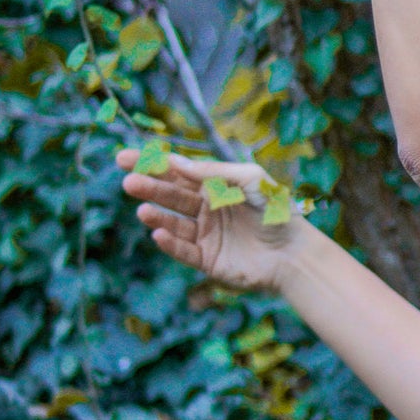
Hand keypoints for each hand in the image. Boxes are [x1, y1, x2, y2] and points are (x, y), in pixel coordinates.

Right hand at [116, 149, 304, 293]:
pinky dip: (170, 243)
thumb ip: (214, 172)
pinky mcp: (209, 260)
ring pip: (173, 223)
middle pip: (170, 196)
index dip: (151, 164)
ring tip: (144, 211)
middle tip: (129, 183)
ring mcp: (206, 235)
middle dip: (149, 188)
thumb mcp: (250, 180)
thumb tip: (177, 163)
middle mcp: (207, 209)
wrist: (296, 252)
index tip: (124, 158)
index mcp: (215, 186)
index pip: (177, 172)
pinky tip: (158, 234)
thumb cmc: (278, 211)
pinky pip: (184, 251)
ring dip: (157, 216)